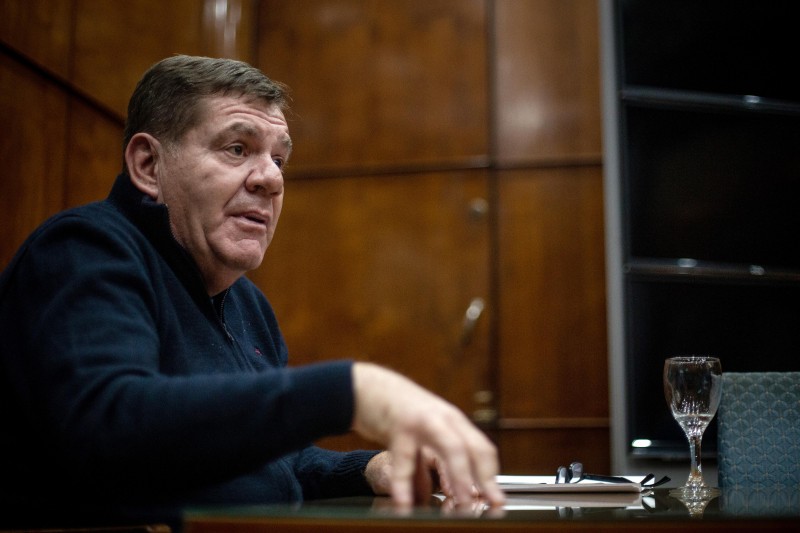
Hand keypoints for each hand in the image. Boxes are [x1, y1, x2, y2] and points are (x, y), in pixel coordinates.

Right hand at [352, 362, 504, 507]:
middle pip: (474, 448)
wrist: (368, 386)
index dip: (490, 475)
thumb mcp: (421, 435)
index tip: (496, 499)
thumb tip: (438, 495)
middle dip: (484, 478)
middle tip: (489, 503)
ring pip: (452, 448)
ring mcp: (424, 421)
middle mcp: (444, 419)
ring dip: (461, 477)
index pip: (482, 448)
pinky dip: (404, 484)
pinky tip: (404, 503)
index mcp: (453, 422)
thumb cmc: (397, 411)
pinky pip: (405, 459)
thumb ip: (429, 464)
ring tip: (462, 502)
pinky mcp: (400, 425)